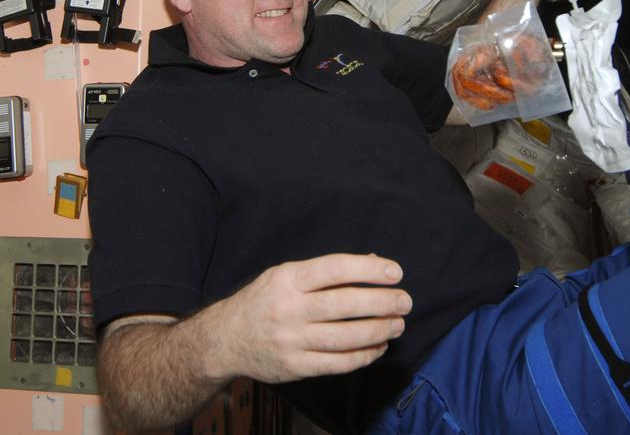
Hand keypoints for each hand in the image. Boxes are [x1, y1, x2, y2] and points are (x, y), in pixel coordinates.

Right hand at [209, 254, 410, 383]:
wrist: (225, 340)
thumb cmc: (263, 300)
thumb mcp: (285, 275)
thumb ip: (326, 271)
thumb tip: (373, 263)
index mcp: (287, 279)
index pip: (334, 269)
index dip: (368, 270)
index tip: (395, 272)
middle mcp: (288, 309)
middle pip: (344, 305)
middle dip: (381, 302)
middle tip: (405, 301)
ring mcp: (291, 341)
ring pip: (345, 337)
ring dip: (378, 331)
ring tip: (397, 324)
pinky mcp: (295, 367)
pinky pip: (338, 364)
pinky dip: (364, 356)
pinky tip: (379, 347)